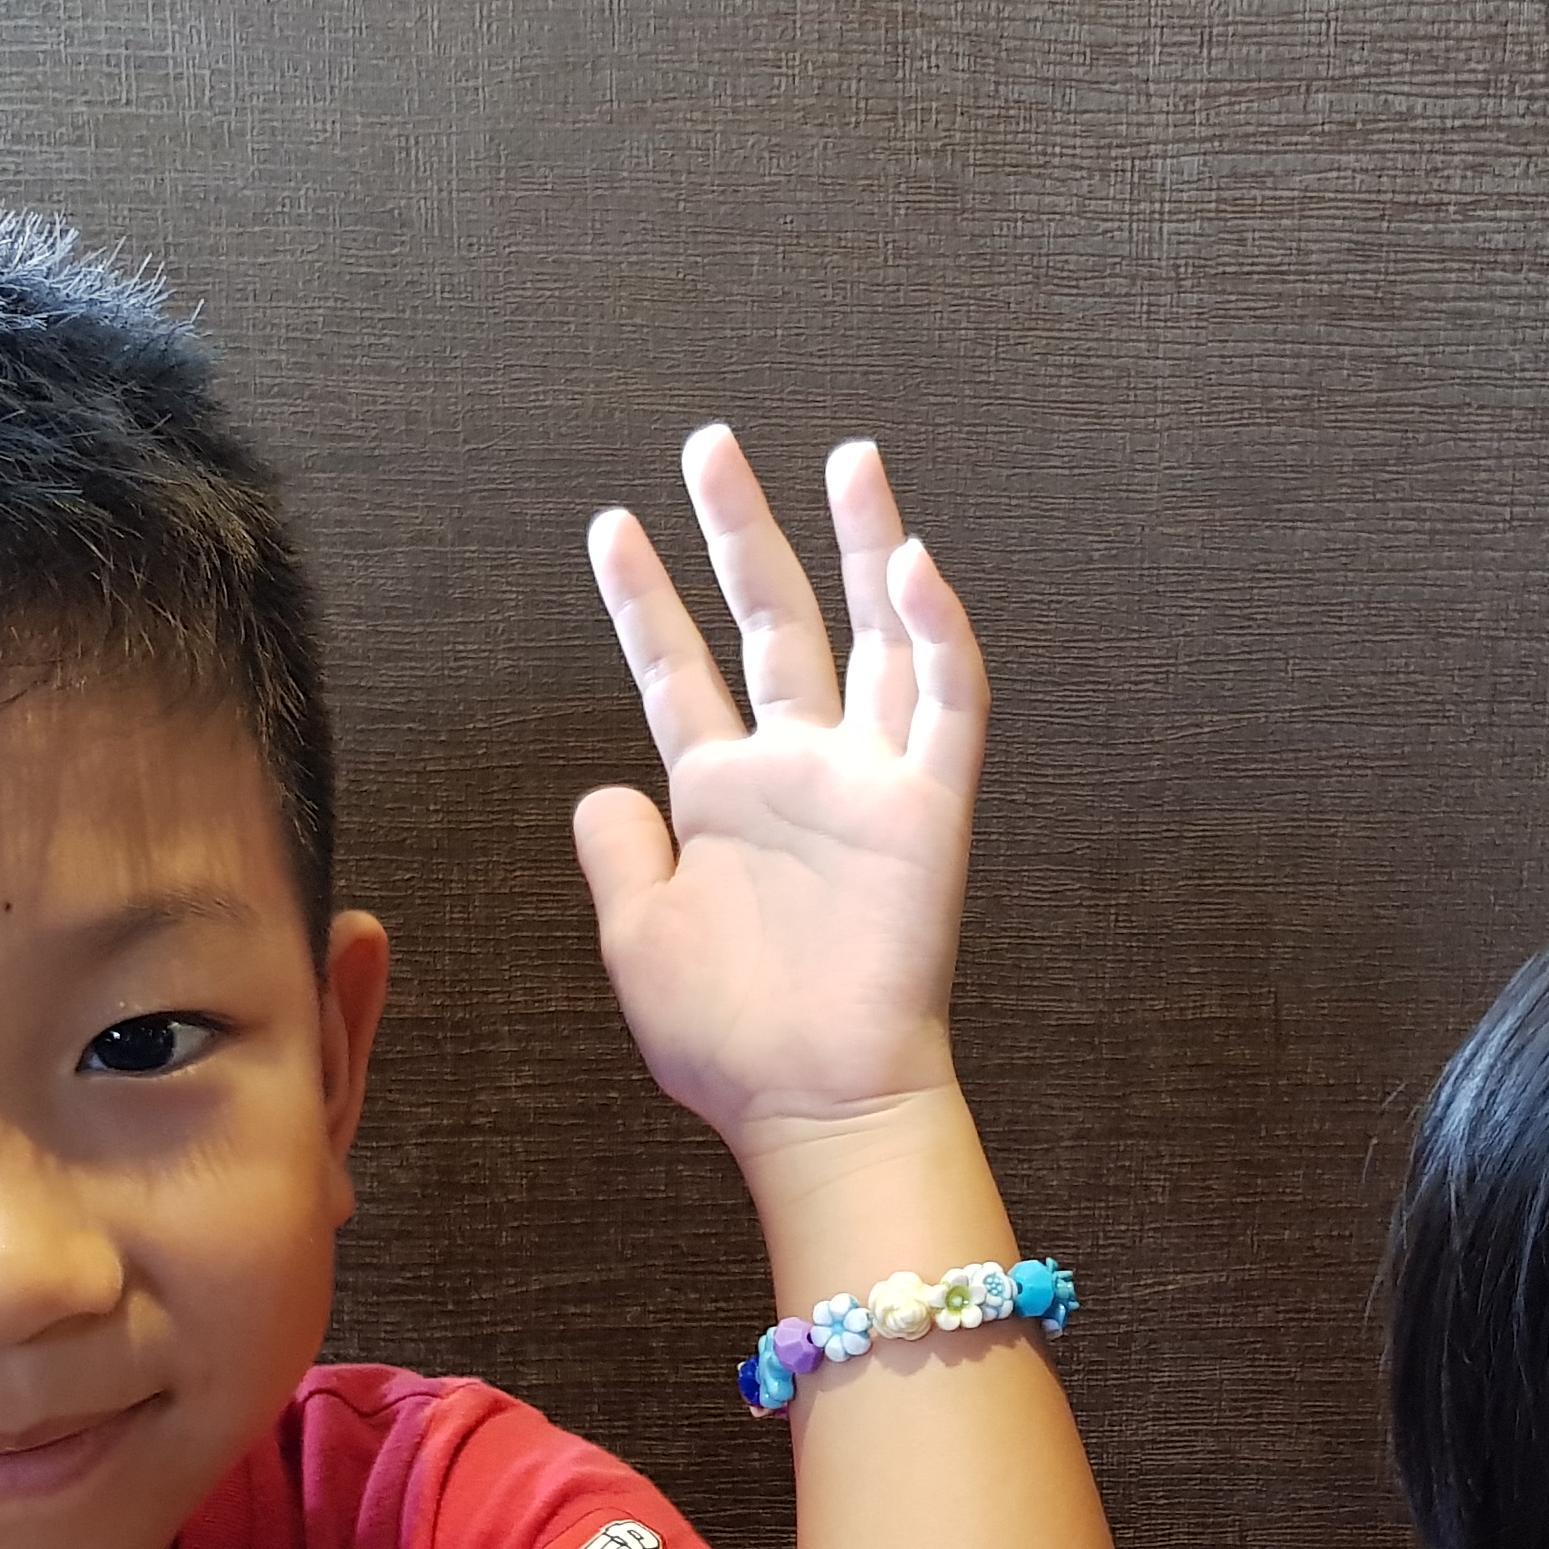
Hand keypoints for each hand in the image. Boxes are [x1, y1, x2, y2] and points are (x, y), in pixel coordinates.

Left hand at [575, 425, 985, 1151]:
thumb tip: (601, 792)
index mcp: (722, 799)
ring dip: (863, 546)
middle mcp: (797, 774)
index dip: (645, 598)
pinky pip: (946, 704)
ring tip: (849, 459)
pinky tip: (913, 565)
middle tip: (711, 444)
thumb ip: (619, 855)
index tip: (610, 524)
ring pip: (871, 637)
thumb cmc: (729, 1040)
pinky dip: (937, 633)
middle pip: (773, 622)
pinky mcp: (930, 810)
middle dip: (743, 532)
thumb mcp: (639, 938)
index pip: (681, 671)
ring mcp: (865, 784)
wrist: (811, 1104)